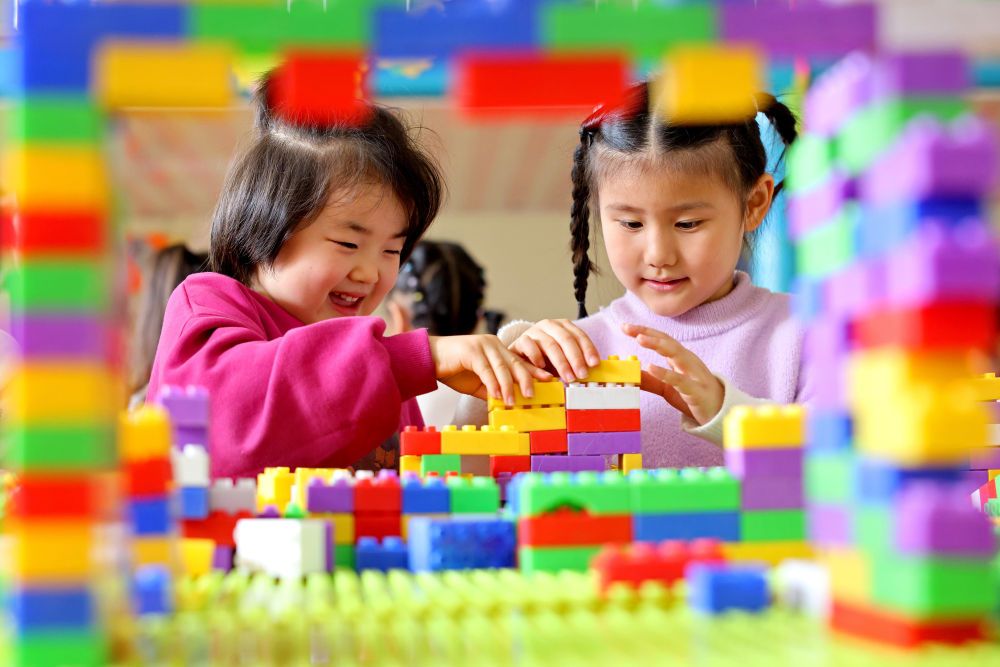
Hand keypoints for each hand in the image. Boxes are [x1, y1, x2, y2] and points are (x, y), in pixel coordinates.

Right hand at [429, 334, 550, 405]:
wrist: (429, 359)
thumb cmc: (454, 369)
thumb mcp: (478, 383)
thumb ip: (493, 390)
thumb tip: (507, 403)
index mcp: (498, 350)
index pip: (520, 362)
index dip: (535, 371)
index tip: (548, 381)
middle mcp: (494, 345)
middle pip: (516, 363)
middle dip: (526, 380)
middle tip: (532, 395)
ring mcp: (483, 346)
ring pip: (502, 367)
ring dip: (508, 386)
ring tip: (512, 401)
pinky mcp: (471, 351)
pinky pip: (486, 369)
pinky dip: (492, 383)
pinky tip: (496, 395)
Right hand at [510, 319, 600, 382]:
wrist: (520, 355)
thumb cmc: (545, 358)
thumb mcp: (563, 357)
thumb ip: (575, 361)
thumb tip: (591, 370)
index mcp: (563, 326)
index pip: (579, 335)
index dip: (588, 349)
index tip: (594, 364)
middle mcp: (549, 325)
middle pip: (566, 339)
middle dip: (576, 358)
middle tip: (581, 374)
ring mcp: (534, 331)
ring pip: (550, 344)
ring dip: (561, 363)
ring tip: (567, 377)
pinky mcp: (520, 340)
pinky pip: (529, 346)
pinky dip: (537, 356)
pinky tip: (542, 367)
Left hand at [622, 323, 723, 425]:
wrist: (722, 413)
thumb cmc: (694, 397)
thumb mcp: (669, 388)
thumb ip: (652, 381)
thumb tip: (632, 375)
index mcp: (682, 358)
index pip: (662, 339)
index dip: (644, 331)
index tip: (625, 326)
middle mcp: (689, 361)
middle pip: (668, 342)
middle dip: (647, 333)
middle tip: (628, 328)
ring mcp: (694, 375)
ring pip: (676, 355)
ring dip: (658, 345)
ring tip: (639, 339)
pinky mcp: (696, 391)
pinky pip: (680, 380)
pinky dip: (665, 373)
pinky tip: (651, 367)